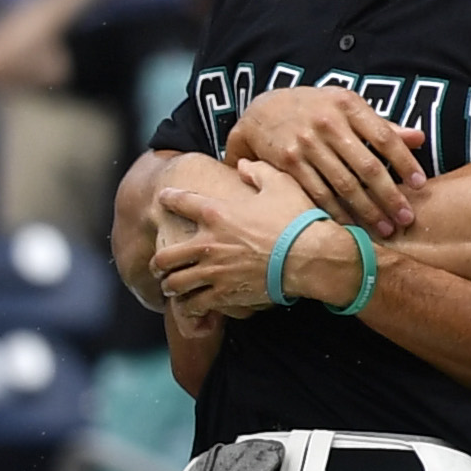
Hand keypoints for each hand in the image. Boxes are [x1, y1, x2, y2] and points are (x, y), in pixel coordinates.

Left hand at [145, 155, 331, 316]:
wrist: (312, 256)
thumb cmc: (298, 219)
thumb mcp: (280, 185)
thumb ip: (258, 171)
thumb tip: (243, 164)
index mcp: (217, 214)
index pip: (179, 203)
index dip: (167, 200)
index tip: (162, 200)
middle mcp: (207, 244)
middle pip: (163, 257)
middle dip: (158, 263)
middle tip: (160, 265)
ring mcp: (213, 271)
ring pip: (174, 284)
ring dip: (170, 286)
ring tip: (172, 286)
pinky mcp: (224, 294)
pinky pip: (193, 305)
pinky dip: (188, 307)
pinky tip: (190, 306)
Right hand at [218, 78, 426, 231]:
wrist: (263, 110)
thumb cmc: (315, 109)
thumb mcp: (346, 106)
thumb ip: (381, 124)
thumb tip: (419, 138)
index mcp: (348, 105)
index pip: (384, 137)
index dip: (404, 163)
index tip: (420, 185)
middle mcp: (328, 124)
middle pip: (367, 167)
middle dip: (390, 196)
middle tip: (406, 218)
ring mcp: (306, 144)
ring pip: (343, 184)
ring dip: (367, 210)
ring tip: (384, 228)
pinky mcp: (289, 162)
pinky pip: (318, 193)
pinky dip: (337, 211)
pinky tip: (352, 225)